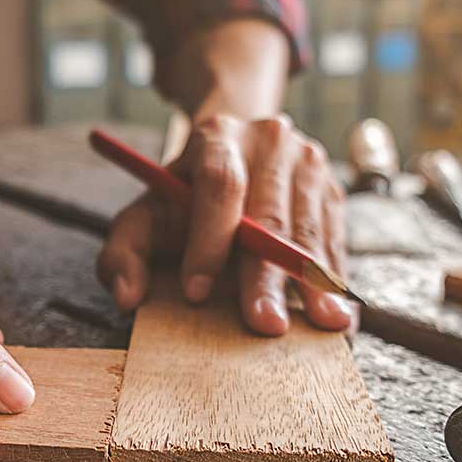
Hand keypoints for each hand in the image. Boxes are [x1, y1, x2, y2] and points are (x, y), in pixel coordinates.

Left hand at [98, 114, 354, 334]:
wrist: (232, 157)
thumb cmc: (181, 201)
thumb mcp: (142, 217)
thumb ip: (122, 254)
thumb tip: (126, 295)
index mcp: (215, 137)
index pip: (218, 185)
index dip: (208, 240)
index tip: (195, 292)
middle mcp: (267, 141)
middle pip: (269, 213)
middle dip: (265, 276)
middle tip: (264, 324)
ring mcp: (307, 162)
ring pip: (309, 228)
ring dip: (312, 281)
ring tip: (320, 324)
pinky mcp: (331, 189)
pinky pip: (335, 238)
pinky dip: (334, 278)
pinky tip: (339, 313)